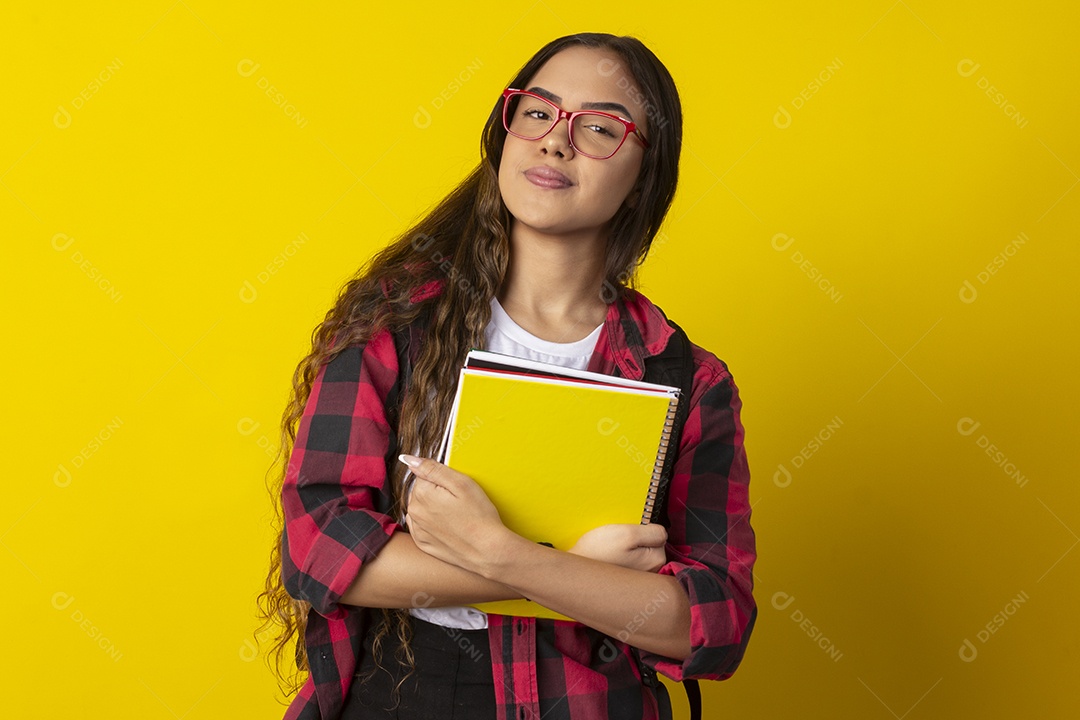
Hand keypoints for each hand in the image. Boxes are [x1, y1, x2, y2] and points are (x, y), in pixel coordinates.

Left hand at [401, 454, 508, 573]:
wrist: (487, 550)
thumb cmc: (478, 516)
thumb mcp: (461, 483)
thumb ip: (432, 468)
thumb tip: (409, 459)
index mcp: (422, 494)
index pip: (425, 475)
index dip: (444, 480)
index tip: (457, 490)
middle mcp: (414, 512)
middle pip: (422, 491)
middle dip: (437, 492)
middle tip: (459, 502)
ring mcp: (418, 530)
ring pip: (422, 508)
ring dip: (434, 508)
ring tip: (456, 515)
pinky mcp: (423, 544)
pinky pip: (422, 526)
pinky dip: (432, 524)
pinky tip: (449, 526)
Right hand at [567, 523, 667, 572]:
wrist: (574, 571)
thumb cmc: (597, 552)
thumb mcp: (627, 533)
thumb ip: (651, 532)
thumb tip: (662, 533)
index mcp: (655, 562)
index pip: (660, 537)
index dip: (643, 530)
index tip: (627, 535)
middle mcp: (651, 574)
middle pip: (651, 547)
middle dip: (638, 542)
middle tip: (618, 543)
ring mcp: (639, 579)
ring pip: (640, 555)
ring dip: (629, 550)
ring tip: (612, 551)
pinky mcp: (627, 581)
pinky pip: (631, 564)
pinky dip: (622, 559)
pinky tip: (610, 559)